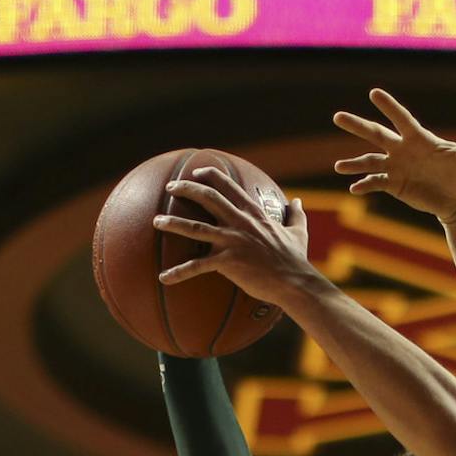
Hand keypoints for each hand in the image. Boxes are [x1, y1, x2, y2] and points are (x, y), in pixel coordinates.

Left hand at [154, 168, 318, 304]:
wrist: (295, 282)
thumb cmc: (296, 260)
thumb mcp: (299, 232)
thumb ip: (296, 215)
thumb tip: (298, 201)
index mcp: (254, 213)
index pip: (229, 186)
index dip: (211, 175)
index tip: (196, 172)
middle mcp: (240, 222)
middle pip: (208, 197)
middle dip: (186, 188)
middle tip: (170, 187)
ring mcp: (232, 241)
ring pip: (195, 227)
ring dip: (173, 222)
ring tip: (156, 221)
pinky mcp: (228, 262)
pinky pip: (197, 266)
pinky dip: (179, 272)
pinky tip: (163, 278)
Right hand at [332, 88, 455, 222]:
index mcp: (419, 138)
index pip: (401, 118)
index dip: (389, 107)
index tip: (374, 93)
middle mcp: (403, 149)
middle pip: (376, 134)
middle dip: (358, 125)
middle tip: (338, 116)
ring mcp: (397, 167)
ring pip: (370, 161)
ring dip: (354, 163)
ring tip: (339, 166)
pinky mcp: (395, 184)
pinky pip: (376, 182)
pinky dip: (364, 184)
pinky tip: (354, 188)